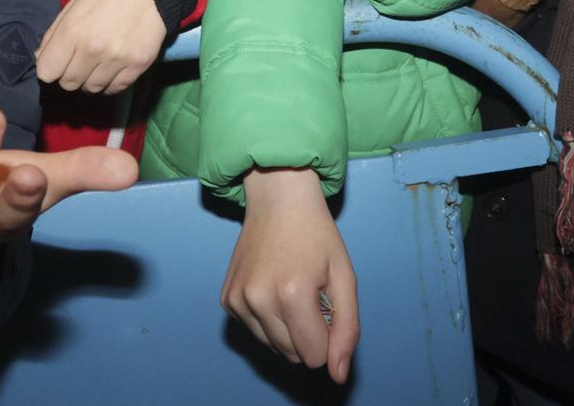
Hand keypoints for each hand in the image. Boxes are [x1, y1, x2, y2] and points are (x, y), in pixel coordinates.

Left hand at [36, 0, 167, 93]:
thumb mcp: (76, 0)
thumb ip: (55, 32)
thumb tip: (41, 59)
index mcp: (72, 31)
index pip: (46, 72)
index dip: (50, 66)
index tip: (58, 59)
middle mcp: (92, 50)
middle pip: (68, 83)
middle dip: (69, 73)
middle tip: (79, 58)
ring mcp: (117, 59)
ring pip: (92, 88)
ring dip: (90, 79)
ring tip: (97, 62)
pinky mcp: (139, 64)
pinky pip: (116, 88)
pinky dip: (111, 82)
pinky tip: (112, 67)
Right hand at [225, 167, 359, 383]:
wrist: (278, 199)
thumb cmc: (316, 235)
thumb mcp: (344, 277)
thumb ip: (347, 329)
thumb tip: (338, 374)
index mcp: (292, 294)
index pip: (314, 356)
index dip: (327, 337)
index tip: (327, 306)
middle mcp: (259, 300)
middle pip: (292, 355)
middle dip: (308, 335)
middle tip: (311, 295)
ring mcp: (238, 300)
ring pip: (272, 347)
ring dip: (287, 329)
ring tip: (292, 289)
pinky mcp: (226, 299)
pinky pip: (254, 331)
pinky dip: (267, 318)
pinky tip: (273, 287)